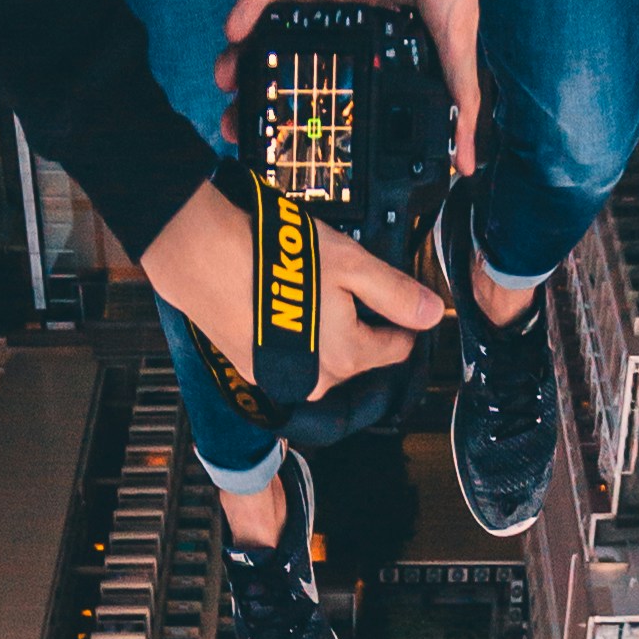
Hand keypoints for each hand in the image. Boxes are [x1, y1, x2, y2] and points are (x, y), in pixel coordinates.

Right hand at [140, 178, 442, 407]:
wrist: (204, 259)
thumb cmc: (278, 258)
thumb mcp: (351, 265)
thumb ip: (396, 294)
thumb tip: (433, 313)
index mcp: (349, 356)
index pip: (396, 349)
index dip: (404, 322)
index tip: (401, 303)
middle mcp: (318, 380)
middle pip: (357, 356)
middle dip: (358, 324)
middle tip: (342, 283)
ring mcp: (282, 379)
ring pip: (322, 359)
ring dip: (324, 332)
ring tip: (307, 290)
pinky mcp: (252, 370)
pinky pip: (288, 358)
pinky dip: (291, 336)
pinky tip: (277, 303)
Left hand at [217, 0, 494, 175]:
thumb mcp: (459, 20)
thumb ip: (458, 84)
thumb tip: (467, 159)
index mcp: (393, 31)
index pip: (352, 82)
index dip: (324, 115)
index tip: (294, 150)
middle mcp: (358, 6)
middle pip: (307, 58)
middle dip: (273, 90)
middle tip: (239, 126)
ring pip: (283, 21)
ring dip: (253, 50)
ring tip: (227, 82)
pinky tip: (236, 27)